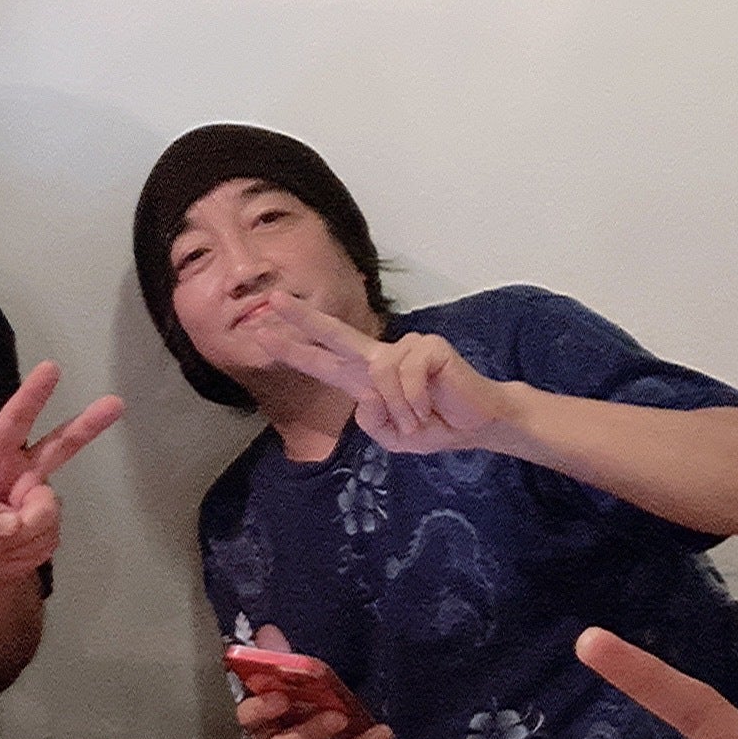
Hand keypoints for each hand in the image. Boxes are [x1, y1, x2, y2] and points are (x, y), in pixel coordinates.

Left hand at [0, 362, 124, 584]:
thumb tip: (16, 523)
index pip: (13, 422)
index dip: (31, 395)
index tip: (51, 368)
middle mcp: (21, 473)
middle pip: (60, 446)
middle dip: (88, 425)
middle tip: (116, 403)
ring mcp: (37, 500)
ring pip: (46, 510)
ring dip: (20, 532)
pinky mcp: (48, 529)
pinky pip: (47, 537)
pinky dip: (24, 550)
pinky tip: (6, 552)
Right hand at [236, 624, 395, 738]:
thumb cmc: (284, 710)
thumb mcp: (279, 683)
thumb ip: (273, 661)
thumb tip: (268, 632)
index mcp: (255, 724)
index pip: (247, 718)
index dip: (260, 709)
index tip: (280, 697)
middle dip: (307, 733)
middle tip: (335, 717)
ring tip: (373, 731)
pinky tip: (379, 736)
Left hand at [248, 292, 518, 454]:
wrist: (475, 424)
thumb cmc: (432, 426)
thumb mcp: (391, 437)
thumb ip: (372, 422)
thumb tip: (368, 394)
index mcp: (363, 379)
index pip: (321, 360)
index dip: (292, 349)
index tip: (261, 334)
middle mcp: (379, 357)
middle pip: (334, 333)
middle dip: (302, 318)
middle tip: (272, 301)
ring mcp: (405, 347)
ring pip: (379, 377)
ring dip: (399, 410)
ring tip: (417, 419)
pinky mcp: (428, 347)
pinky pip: (406, 377)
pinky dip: (414, 402)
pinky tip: (429, 408)